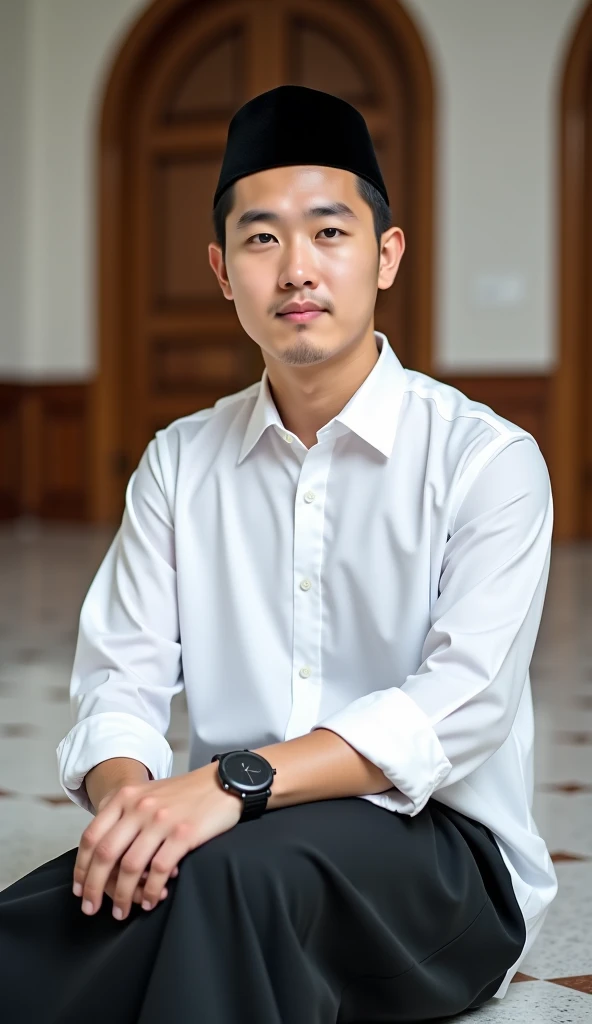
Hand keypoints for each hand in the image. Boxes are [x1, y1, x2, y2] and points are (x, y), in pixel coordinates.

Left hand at [72, 763, 242, 920]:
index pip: (92, 836)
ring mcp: (161, 820)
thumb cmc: (184, 794)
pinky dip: (150, 891)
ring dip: (123, 896)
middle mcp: (139, 806)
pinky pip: (159, 870)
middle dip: (95, 887)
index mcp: (125, 796)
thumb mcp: (147, 793)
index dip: (82, 868)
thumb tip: (102, 854)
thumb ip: (124, 814)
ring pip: (131, 866)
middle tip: (92, 908)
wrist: (223, 783)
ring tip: (122, 912)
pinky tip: (149, 901)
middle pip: (106, 854)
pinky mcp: (184, 833)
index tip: (81, 890)